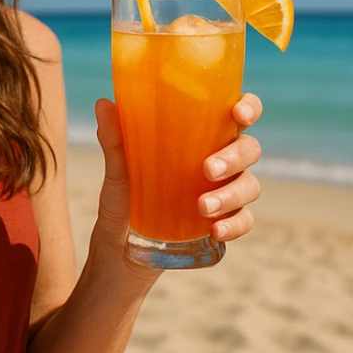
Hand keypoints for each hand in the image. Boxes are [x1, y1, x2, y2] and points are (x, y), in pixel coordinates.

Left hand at [92, 93, 263, 253]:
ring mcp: (223, 192)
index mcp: (198, 137)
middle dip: (236, 156)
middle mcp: (217, 160)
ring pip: (250, 185)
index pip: (234, 114)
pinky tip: (215, 230)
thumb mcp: (116, 170)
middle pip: (249, 148)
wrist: (118, 250)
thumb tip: (103, 103)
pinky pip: (244, 221)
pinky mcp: (222, 223)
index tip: (239, 113)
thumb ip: (114, 139)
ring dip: (232, 194)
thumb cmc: (122, 200)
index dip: (248, 107)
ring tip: (202, 206)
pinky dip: (235, 225)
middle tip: (207, 169)